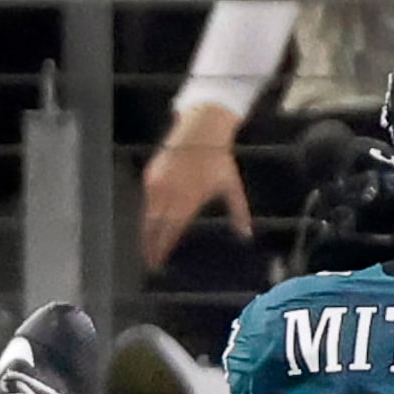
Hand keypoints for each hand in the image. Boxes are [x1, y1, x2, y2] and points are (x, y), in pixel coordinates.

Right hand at [141, 105, 252, 271]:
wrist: (201, 131)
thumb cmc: (219, 161)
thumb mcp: (232, 188)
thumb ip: (239, 213)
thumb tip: (247, 234)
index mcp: (188, 201)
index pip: (171, 231)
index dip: (163, 248)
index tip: (159, 262)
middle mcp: (169, 194)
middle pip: (154, 227)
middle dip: (150, 246)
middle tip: (150, 262)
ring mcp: (158, 184)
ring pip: (147, 215)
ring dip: (146, 232)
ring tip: (147, 247)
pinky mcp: (151, 174)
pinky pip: (147, 200)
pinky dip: (147, 214)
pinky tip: (150, 223)